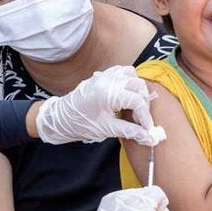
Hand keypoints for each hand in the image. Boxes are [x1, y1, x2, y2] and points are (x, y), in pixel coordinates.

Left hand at [35, 65, 166, 145]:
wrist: (61, 118)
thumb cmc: (81, 124)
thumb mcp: (107, 130)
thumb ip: (130, 132)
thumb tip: (150, 138)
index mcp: (107, 93)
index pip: (137, 101)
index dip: (145, 117)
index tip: (148, 129)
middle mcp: (107, 80)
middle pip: (138, 85)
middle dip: (144, 103)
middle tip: (142, 119)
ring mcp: (104, 75)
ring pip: (132, 75)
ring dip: (137, 89)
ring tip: (135, 107)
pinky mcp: (102, 75)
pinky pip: (121, 72)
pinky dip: (128, 81)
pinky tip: (126, 95)